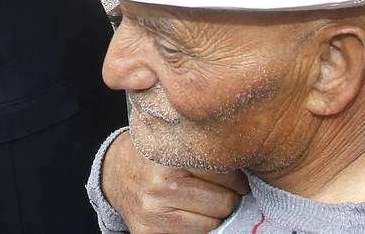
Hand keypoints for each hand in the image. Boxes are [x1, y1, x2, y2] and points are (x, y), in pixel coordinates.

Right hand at [101, 131, 245, 233]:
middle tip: (217, 188)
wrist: (114, 172)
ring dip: (213, 214)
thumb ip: (204, 148)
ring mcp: (152, 213)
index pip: (226, 173)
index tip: (231, 174)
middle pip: (223, 202)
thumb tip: (249, 164)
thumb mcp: (176, 139)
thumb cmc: (153, 153)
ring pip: (211, 224)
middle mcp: (158, 186)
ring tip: (201, 199)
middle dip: (227, 196)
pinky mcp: (147, 233)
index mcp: (168, 156)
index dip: (235, 176)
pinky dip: (197, 226)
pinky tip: (187, 212)